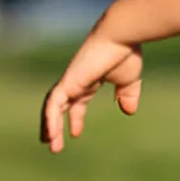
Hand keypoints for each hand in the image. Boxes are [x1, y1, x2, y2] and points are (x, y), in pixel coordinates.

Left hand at [40, 30, 143, 151]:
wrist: (121, 36)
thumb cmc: (126, 54)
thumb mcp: (129, 81)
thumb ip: (128, 95)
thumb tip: (128, 111)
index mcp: (89, 80)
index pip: (77, 102)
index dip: (75, 118)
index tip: (75, 133)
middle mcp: (76, 81)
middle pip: (59, 106)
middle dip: (56, 125)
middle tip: (52, 144)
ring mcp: (70, 81)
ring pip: (52, 107)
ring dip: (50, 127)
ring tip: (50, 145)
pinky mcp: (69, 82)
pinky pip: (53, 104)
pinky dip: (50, 119)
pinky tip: (51, 134)